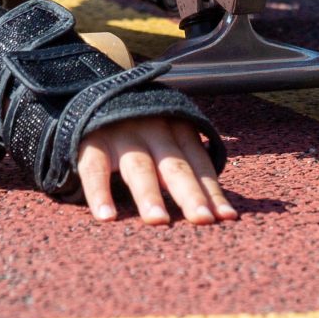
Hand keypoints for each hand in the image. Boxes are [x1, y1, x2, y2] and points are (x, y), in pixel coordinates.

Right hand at [75, 116, 237, 224]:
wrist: (97, 97)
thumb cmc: (143, 132)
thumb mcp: (169, 141)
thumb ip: (189, 170)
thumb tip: (222, 213)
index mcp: (179, 130)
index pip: (199, 164)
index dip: (212, 191)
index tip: (226, 218)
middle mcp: (154, 130)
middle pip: (175, 167)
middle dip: (190, 194)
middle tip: (203, 219)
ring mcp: (123, 135)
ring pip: (139, 168)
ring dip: (150, 195)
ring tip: (159, 220)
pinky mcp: (92, 142)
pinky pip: (95, 169)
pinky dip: (100, 193)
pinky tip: (106, 217)